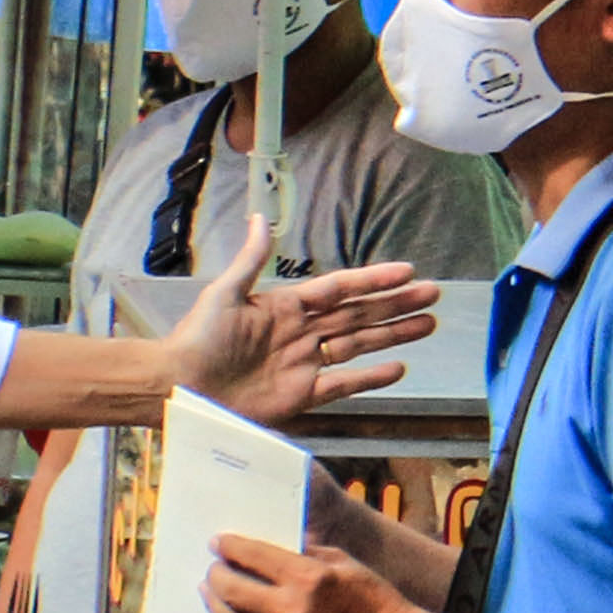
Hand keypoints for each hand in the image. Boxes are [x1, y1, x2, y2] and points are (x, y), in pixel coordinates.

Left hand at [166, 216, 437, 425]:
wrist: (180, 385)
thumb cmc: (198, 337)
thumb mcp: (224, 292)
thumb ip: (251, 258)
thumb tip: (259, 216)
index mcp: (286, 305)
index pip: (340, 288)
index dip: (373, 279)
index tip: (406, 270)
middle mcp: (302, 332)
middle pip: (359, 315)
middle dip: (395, 304)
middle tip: (432, 294)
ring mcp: (305, 364)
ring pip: (360, 345)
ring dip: (394, 334)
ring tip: (428, 325)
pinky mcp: (302, 395)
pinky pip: (344, 384)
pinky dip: (372, 377)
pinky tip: (399, 367)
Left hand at [204, 532, 417, 612]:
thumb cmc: (377, 602)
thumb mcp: (346, 563)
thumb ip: (308, 553)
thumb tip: (275, 548)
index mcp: (308, 578)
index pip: (252, 555)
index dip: (229, 546)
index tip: (219, 543)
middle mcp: (291, 610)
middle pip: (233, 589)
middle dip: (216, 574)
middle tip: (212, 569)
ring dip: (214, 604)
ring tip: (210, 593)